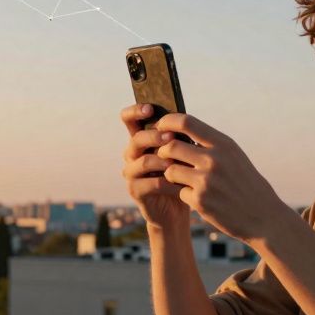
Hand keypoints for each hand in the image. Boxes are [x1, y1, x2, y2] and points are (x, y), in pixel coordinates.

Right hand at [120, 104, 188, 228]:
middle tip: (171, 137)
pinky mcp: (135, 191)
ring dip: (163, 160)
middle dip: (155, 136)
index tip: (149, 108)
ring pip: (143, 161)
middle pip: (137, 139)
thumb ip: (178, 136)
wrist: (176, 206)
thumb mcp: (181, 151)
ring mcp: (131, 173)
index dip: (135, 111)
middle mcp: (132, 154)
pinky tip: (182, 183)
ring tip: (180, 162)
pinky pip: (151, 183)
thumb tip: (186, 118)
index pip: (128, 119)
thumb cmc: (180, 173)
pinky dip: (168, 182)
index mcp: (141, 140)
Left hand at [153, 113, 290, 243]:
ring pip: (169, 170)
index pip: (186, 121)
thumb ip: (210, 144)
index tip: (161, 127)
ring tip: (180, 179)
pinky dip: (183, 194)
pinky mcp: (200, 201)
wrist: (263, 217)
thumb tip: (179, 130)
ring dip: (170, 175)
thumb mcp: (234, 156)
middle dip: (162, 152)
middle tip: (164, 157)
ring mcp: (206, 181)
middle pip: (170, 146)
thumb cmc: (246, 184)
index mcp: (223, 144)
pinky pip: (178, 192)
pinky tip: (196, 198)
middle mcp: (214, 160)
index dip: (167, 122)